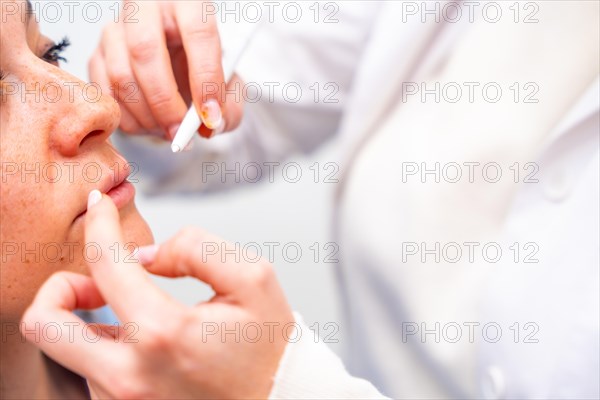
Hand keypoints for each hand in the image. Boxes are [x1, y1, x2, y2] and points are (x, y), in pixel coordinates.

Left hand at [21, 193, 293, 398]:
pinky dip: (103, 345)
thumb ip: (198, 248)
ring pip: (65, 348)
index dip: (99, 224)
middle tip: (98, 280)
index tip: (100, 207)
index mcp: (164, 333)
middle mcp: (130, 375)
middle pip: (45, 322)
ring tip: (132, 310)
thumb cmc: (268, 345)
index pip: (106, 265)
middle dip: (61, 286)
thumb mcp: (253, 279)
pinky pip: (89, 371)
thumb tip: (147, 254)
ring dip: (89, 318)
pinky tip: (139, 339)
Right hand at [89, 0, 243, 138]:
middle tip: (180, 132)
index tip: (211, 115)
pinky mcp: (97, 54)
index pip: (198, 34)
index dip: (206, 79)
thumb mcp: (227, 78)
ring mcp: (116, 30)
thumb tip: (212, 126)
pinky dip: (128, 120)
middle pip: (146, 53)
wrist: (176, 56)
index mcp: (188, 3)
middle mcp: (146, 9)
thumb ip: (229, 104)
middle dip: (165, 103)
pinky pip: (105, 95)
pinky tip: (149, 125)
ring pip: (121, 77)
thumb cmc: (201, 62)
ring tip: (168, 130)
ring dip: (146, 116)